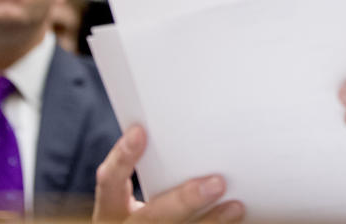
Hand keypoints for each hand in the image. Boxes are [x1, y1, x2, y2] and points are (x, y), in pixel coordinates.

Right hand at [93, 125, 244, 222]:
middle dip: (184, 200)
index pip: (109, 180)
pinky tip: (236, 220)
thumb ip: (157, 170)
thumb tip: (186, 130)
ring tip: (235, 207)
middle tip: (217, 183)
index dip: (122, 157)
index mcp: (111, 209)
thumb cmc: (149, 207)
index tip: (139, 131)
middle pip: (150, 217)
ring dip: (209, 221)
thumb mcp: (140, 192)